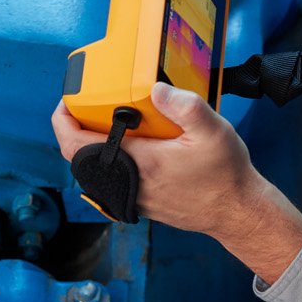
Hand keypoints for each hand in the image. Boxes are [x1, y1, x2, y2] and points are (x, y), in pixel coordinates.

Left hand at [51, 84, 301, 281]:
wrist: (237, 213)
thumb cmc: (225, 174)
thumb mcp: (213, 131)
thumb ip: (184, 106)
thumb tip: (155, 88)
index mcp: (139, 163)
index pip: (78, 146)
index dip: (64, 121)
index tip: (66, 102)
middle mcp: (130, 183)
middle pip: (80, 157)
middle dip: (77, 129)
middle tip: (87, 105)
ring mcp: (135, 196)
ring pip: (97, 170)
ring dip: (95, 146)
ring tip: (108, 121)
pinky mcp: (143, 203)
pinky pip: (114, 179)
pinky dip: (112, 160)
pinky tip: (133, 145)